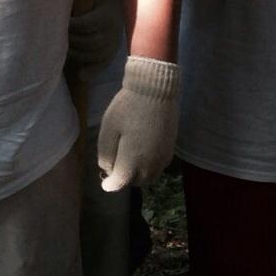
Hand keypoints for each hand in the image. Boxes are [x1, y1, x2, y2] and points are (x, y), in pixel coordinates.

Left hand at [67, 0, 122, 72]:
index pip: (87, 24)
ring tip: (62, 50)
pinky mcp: (111, 51)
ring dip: (76, 54)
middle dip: (71, 41)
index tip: (61, 23)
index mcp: (106, 13)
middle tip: (55, 38)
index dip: (72, 26)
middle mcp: (111, 30)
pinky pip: (103, 64)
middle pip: (89, 42)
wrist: (118, 0)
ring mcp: (112, 42)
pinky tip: (81, 76)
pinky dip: (92, 71)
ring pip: (93, 54)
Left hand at [97, 55, 179, 190]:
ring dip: (137, 175)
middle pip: (135, 182)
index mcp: (133, 161)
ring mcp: (162, 159)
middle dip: (124, 179)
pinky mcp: (170, 151)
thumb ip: (106, 153)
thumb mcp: (108, 128)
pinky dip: (148, 168)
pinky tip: (141, 154)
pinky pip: (157, 168)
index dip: (110, 184)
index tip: (105, 183)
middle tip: (114, 165)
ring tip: (127, 160)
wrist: (155, 91)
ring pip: (148, 178)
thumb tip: (108, 169)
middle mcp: (150, 165)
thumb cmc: (127, 108)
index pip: (120, 183)